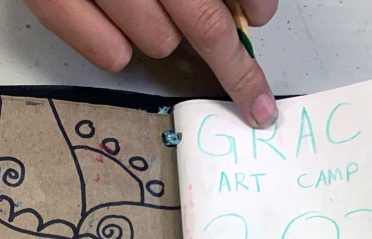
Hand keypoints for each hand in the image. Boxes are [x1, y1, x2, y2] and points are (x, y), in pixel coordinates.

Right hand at [24, 0, 278, 126]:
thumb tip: (246, 3)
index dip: (254, 0)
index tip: (261, 16)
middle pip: (204, 23)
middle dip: (234, 64)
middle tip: (253, 96)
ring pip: (160, 42)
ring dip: (165, 35)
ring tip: (148, 10)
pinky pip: (110, 55)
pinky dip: (119, 49)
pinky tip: (117, 29)